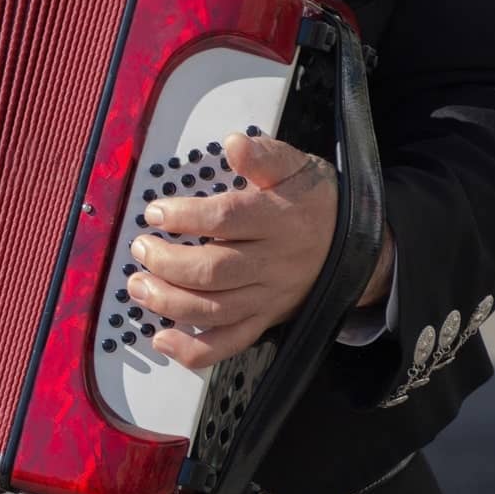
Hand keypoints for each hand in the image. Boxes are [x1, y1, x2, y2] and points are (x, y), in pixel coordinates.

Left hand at [126, 133, 338, 368]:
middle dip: (168, 263)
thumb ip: (264, 156)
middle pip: (215, 271)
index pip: (227, 220)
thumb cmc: (313, 202)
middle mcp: (272, 262)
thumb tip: (234, 143)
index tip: (154, 212)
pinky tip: (162, 339)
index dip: (186, 217)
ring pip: (216, 310)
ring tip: (137, 287)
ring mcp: (268, 296)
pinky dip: (194, 350)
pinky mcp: (264, 320)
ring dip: (170, 302)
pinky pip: (230, 343)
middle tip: (140, 249)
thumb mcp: (295, 168)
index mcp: (277, 219)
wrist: (357, 245)